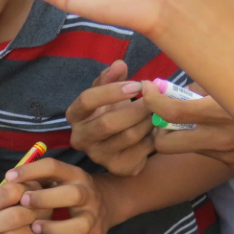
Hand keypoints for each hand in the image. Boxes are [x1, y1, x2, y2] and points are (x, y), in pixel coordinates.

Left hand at [6, 158, 115, 233]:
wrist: (109, 201)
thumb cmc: (70, 188)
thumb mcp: (60, 176)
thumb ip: (38, 177)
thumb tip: (7, 181)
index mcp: (75, 175)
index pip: (54, 167)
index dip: (31, 171)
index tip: (9, 176)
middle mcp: (87, 194)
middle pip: (73, 195)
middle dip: (46, 199)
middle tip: (23, 202)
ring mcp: (93, 216)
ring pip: (80, 225)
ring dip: (55, 228)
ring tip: (35, 228)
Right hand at [66, 62, 155, 176]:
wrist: (122, 140)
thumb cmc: (113, 109)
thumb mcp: (108, 91)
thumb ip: (110, 77)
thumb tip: (119, 65)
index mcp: (75, 116)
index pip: (86, 101)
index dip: (112, 91)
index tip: (137, 84)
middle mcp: (80, 139)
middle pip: (107, 123)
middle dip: (136, 108)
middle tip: (155, 98)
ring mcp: (98, 156)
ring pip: (128, 136)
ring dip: (148, 121)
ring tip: (159, 111)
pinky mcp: (118, 168)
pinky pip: (141, 151)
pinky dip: (153, 137)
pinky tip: (157, 129)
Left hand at [141, 81, 233, 170]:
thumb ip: (212, 80)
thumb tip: (185, 74)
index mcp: (219, 113)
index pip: (170, 112)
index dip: (151, 99)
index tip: (148, 88)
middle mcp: (219, 139)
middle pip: (165, 144)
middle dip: (157, 130)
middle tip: (161, 115)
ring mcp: (226, 155)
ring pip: (185, 150)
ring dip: (179, 136)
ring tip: (186, 118)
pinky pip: (207, 154)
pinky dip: (201, 142)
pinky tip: (211, 128)